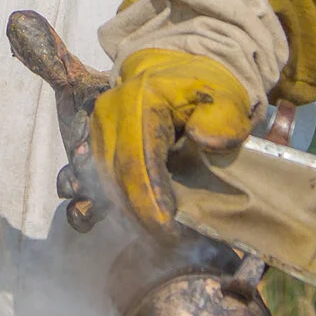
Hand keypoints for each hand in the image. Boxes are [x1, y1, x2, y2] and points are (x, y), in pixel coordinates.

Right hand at [90, 48, 255, 227]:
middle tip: (169, 243)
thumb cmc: (206, 89)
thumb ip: (222, 120)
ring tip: (154, 236)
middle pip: (115, 177)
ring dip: (124, 213)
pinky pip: (89, 180)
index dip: (150, 201)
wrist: (178, 72)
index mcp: (139, 100)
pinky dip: (104, 204)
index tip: (171, 231)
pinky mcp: (92, 142)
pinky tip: (122, 221)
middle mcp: (108, 113)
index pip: (137, 161)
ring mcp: (96, 129)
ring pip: (100, 182)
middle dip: (139, 216)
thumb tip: (205, 139)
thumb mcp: (227, 98)